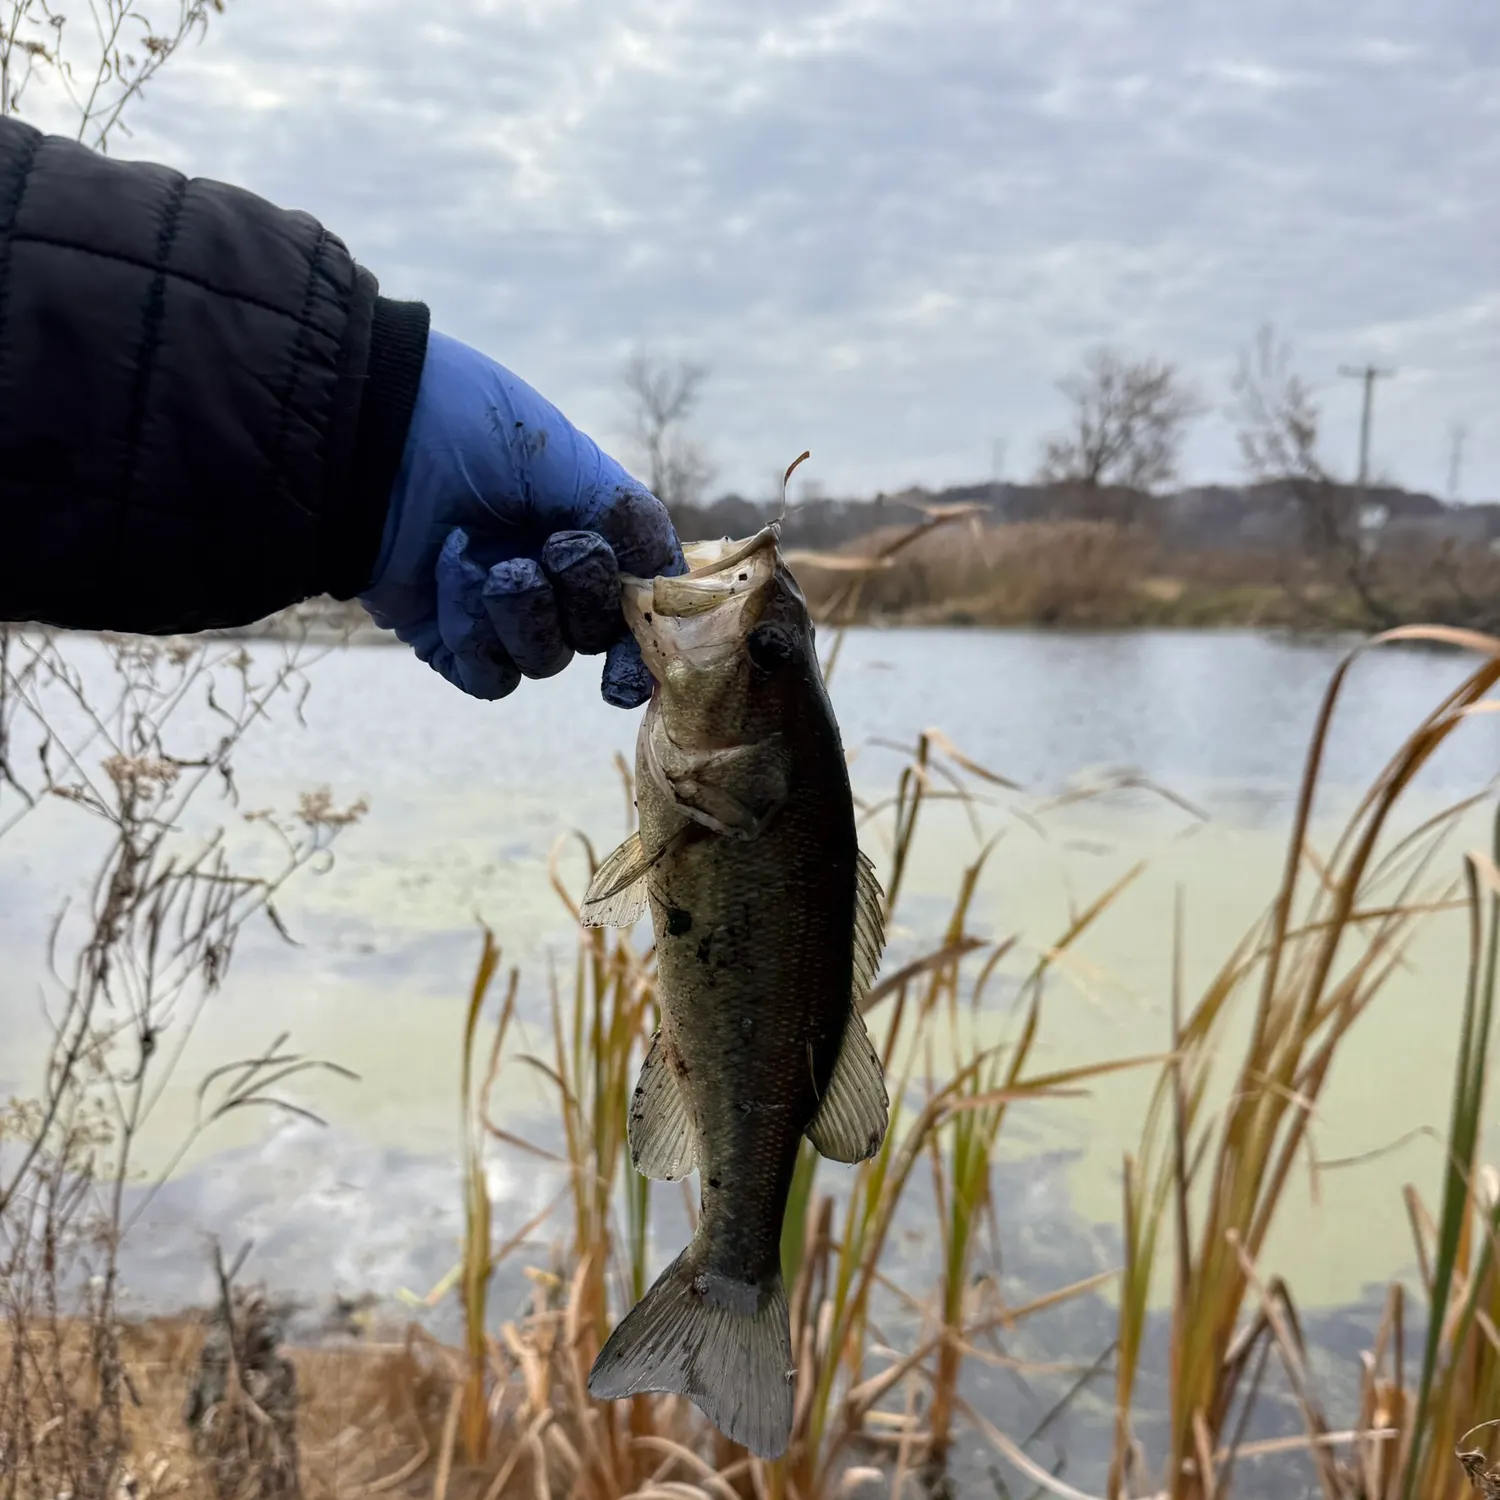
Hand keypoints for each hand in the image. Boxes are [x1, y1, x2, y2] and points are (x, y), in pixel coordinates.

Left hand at [360, 331, 683, 706]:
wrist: (379, 437)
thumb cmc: (479, 433)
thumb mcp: (581, 467)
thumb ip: (635, 528)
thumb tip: (663, 589)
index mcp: (582, 534)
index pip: (630, 606)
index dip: (641, 640)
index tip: (639, 655)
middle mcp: (545, 579)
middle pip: (594, 638)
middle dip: (584, 599)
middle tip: (556, 547)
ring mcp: (495, 614)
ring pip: (543, 663)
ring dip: (528, 616)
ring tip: (496, 566)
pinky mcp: (446, 640)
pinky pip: (488, 675)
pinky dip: (477, 631)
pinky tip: (453, 573)